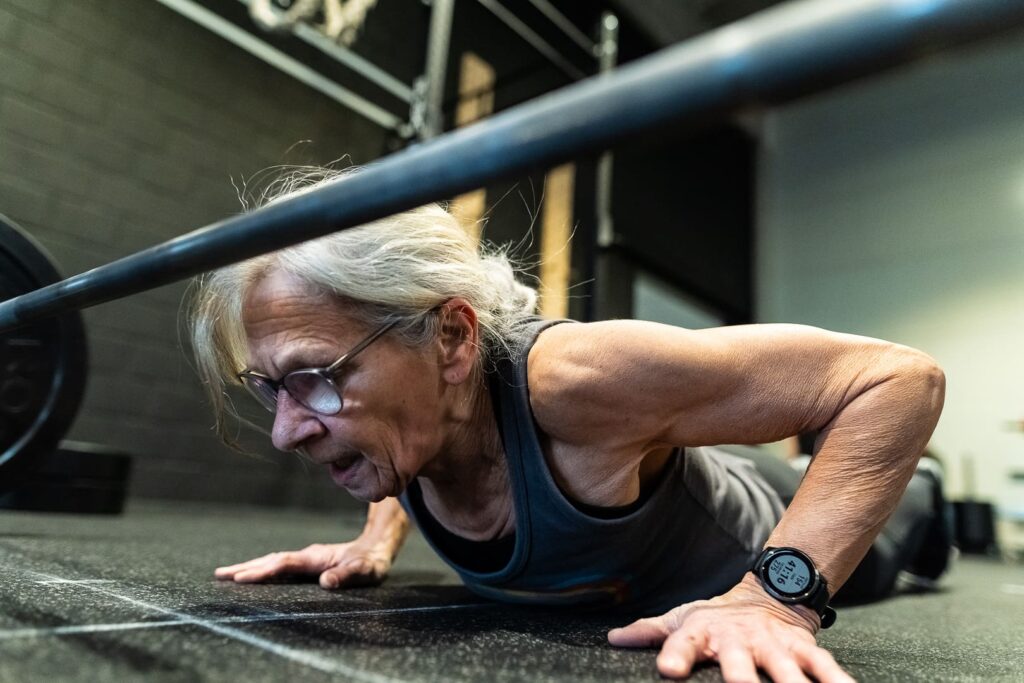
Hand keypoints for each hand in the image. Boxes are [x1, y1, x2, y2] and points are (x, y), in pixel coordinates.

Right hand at [214, 540, 392, 589]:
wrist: (377, 547)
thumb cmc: (371, 563)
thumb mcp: (364, 571)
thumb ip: (346, 575)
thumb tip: (326, 582)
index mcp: (315, 558)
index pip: (283, 564)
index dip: (262, 571)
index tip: (240, 578)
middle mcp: (307, 556)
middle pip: (271, 560)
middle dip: (246, 567)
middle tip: (219, 575)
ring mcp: (306, 558)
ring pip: (273, 561)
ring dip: (251, 567)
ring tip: (227, 574)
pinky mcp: (308, 562)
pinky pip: (280, 564)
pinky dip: (263, 568)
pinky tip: (254, 574)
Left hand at [607, 573, 854, 681]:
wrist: (768, 594)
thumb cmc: (716, 618)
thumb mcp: (682, 620)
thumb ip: (651, 632)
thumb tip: (613, 638)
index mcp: (704, 633)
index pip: (684, 642)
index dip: (674, 654)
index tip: (669, 670)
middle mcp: (740, 641)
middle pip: (739, 664)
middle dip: (740, 681)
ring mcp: (774, 647)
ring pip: (785, 671)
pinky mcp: (804, 650)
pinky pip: (825, 669)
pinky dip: (837, 682)